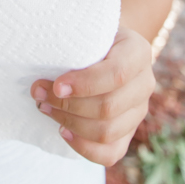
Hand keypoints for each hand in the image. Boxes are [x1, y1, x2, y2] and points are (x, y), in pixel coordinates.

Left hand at [30, 27, 154, 165]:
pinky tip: (63, 132)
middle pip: (109, 107)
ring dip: (70, 123)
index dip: (84, 83)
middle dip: (67, 105)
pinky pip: (112, 152)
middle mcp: (145, 83)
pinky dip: (84, 148)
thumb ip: (74, 44)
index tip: (55, 84)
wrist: (106, 47)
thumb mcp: (87, 30)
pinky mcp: (129, 132)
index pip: (117, 74)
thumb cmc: (90, 37)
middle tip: (39, 95)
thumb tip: (42, 71)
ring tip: (46, 108)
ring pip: (108, 132)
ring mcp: (139, 111)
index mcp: (138, 52)